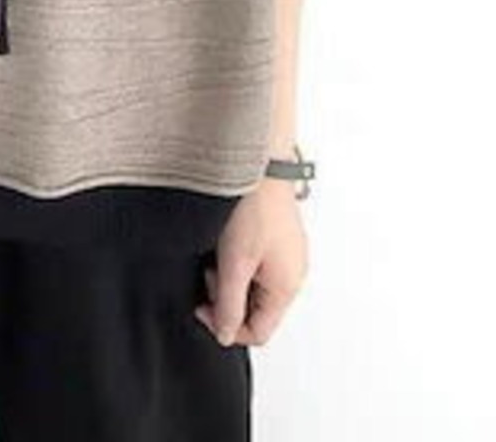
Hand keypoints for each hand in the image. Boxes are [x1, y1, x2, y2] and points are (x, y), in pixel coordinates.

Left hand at [193, 174, 308, 346]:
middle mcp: (293, 274)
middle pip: (256, 310)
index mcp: (287, 287)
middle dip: (227, 297)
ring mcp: (288, 255)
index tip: (202, 305)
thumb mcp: (234, 263)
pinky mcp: (279, 238)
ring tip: (219, 250)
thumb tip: (225, 335)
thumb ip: (229, 304)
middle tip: (211, 269)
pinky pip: (257, 263)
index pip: (258, 332)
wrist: (260, 161)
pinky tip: (227, 238)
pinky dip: (238, 259)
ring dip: (231, 276)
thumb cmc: (253, 206)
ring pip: (254, 286)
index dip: (226, 326)